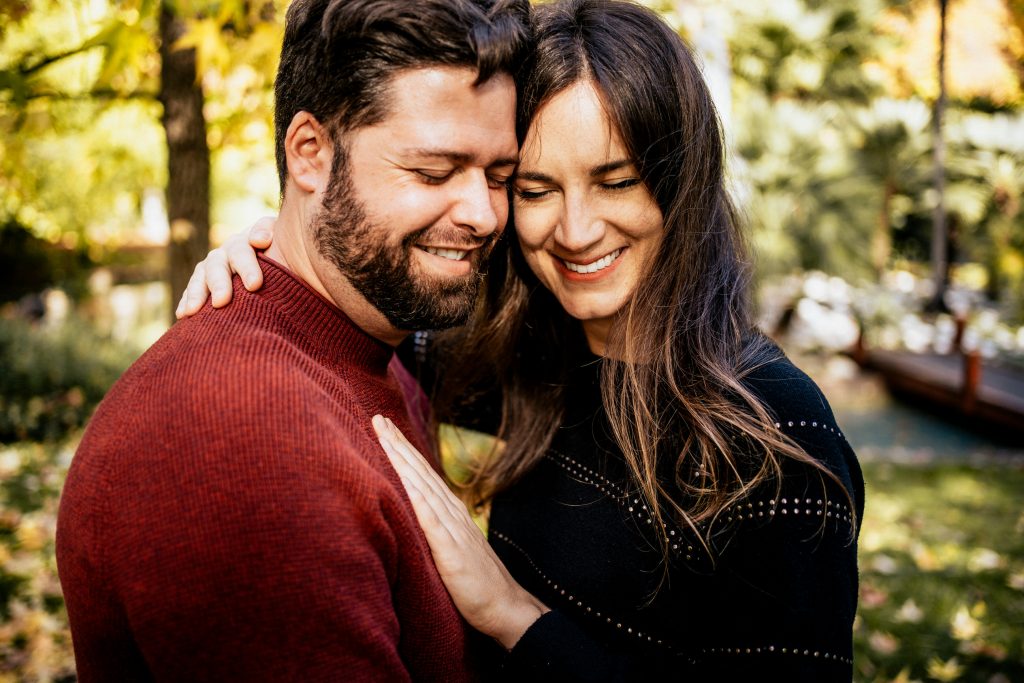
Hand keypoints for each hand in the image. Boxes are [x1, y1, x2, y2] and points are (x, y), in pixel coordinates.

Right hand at [175, 216, 276, 318]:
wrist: (277, 261)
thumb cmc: (285, 256)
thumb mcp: (284, 242)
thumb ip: (272, 234)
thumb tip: (260, 240)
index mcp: (246, 242)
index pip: (244, 250)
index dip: (248, 266)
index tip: (255, 285)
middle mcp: (226, 252)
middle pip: (218, 264)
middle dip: (219, 283)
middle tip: (222, 302)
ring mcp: (212, 267)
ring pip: (201, 277)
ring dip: (196, 293)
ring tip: (193, 311)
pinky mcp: (203, 283)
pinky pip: (191, 291)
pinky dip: (186, 301)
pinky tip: (183, 315)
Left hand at [372, 415, 548, 649]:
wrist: (504, 607)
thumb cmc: (476, 585)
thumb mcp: (450, 551)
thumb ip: (435, 532)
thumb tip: (412, 519)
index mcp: (450, 514)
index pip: (422, 476)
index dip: (403, 451)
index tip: (384, 428)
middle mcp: (452, 514)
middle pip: (420, 472)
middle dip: (398, 444)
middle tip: (377, 417)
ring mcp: (452, 529)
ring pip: (423, 486)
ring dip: (403, 460)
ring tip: (385, 436)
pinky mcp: (451, 550)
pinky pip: (431, 519)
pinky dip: (418, 497)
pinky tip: (405, 480)